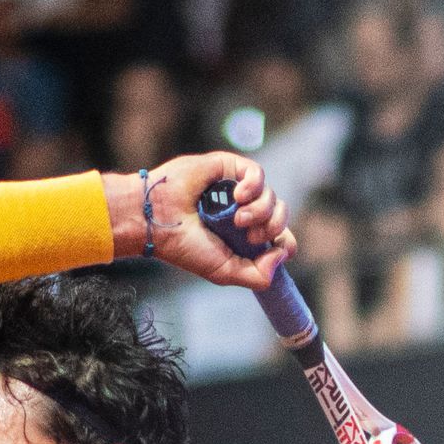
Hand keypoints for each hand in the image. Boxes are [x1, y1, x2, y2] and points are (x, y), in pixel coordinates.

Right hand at [142, 152, 284, 289]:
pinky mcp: (228, 168)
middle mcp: (243, 212)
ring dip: (260, 210)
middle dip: (273, 227)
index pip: (280, 237)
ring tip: (237, 218)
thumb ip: (258, 276)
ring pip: (271, 195)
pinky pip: (257, 173)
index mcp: (243, 237)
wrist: (157, 221)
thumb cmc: (185, 247)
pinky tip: (237, 196)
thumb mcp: (225, 272)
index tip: (273, 249)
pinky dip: (253, 186)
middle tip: (250, 235)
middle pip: (280, 215)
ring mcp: (236, 189)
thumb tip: (283, 254)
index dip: (285, 242)